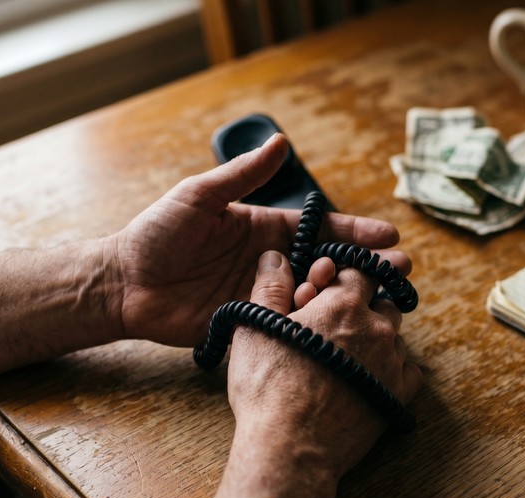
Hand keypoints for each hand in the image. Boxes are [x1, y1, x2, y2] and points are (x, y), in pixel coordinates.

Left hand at [108, 134, 410, 346]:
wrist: (124, 284)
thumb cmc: (157, 234)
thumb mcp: (199, 196)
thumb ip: (242, 175)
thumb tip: (282, 143)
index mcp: (264, 230)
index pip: (319, 230)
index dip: (355, 232)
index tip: (389, 236)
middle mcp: (271, 264)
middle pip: (327, 265)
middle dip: (365, 267)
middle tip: (400, 272)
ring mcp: (264, 296)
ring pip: (315, 299)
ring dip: (346, 297)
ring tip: (379, 298)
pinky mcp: (252, 326)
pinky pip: (289, 327)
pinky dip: (314, 328)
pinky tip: (339, 329)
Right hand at [227, 251, 422, 480]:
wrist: (290, 447)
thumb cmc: (267, 387)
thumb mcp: (256, 327)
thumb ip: (269, 286)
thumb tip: (275, 256)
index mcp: (344, 303)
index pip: (362, 270)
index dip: (347, 276)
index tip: (334, 287)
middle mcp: (376, 326)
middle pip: (383, 302)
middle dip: (364, 308)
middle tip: (336, 326)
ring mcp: (392, 362)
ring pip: (395, 337)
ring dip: (377, 340)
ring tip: (348, 357)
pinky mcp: (398, 395)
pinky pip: (409, 370)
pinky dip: (393, 369)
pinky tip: (370, 378)